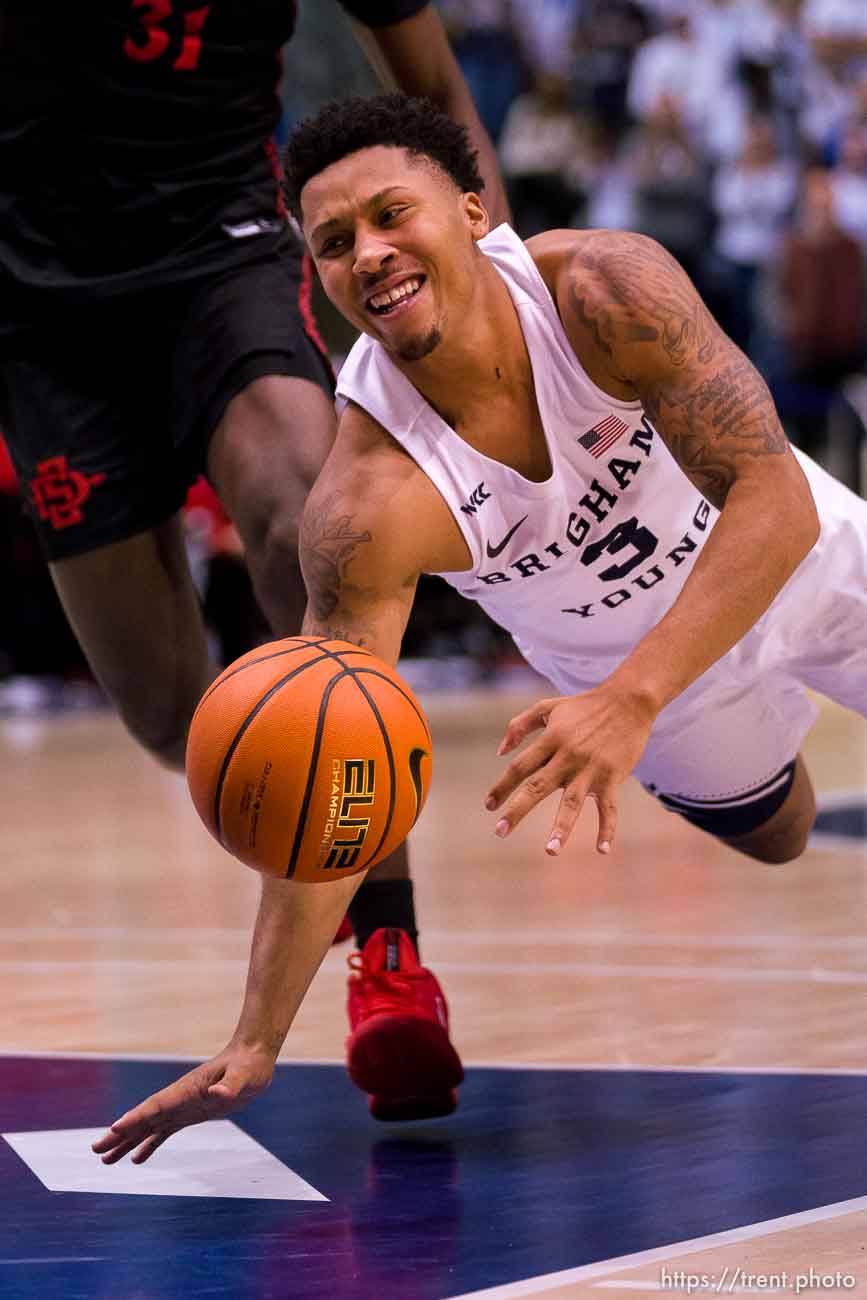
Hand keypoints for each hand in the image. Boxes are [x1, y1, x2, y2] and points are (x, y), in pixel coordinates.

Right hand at [91, 1042, 276, 1164]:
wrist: (252, 1060)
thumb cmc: (248, 1065)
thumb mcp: (243, 1077)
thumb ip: (230, 1086)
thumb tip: (219, 1094)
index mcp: (186, 1089)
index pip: (156, 1106)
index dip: (136, 1117)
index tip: (114, 1129)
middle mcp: (178, 1098)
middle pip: (143, 1118)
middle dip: (119, 1134)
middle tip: (95, 1150)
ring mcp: (182, 1106)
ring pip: (148, 1127)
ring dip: (126, 1142)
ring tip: (105, 1159)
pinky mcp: (190, 1114)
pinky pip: (163, 1132)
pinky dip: (148, 1144)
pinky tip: (136, 1159)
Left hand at [485, 685, 656, 855]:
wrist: (628, 701)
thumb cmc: (583, 706)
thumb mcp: (547, 707)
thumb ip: (519, 725)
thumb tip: (500, 752)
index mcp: (550, 739)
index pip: (520, 767)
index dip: (502, 786)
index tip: (489, 806)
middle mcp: (568, 756)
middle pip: (537, 786)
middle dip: (517, 810)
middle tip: (500, 831)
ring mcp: (591, 769)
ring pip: (572, 802)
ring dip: (561, 828)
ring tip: (550, 850)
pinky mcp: (612, 777)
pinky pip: (609, 808)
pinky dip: (608, 829)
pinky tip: (602, 850)